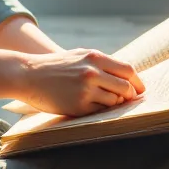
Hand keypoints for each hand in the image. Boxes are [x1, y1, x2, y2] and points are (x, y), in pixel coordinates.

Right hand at [16, 48, 145, 117]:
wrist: (28, 74)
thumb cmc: (56, 66)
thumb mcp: (79, 56)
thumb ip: (101, 64)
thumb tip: (126, 76)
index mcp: (95, 57)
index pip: (128, 71)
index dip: (137, 83)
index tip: (140, 90)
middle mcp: (92, 72)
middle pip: (125, 88)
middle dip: (130, 96)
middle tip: (127, 100)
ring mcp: (86, 89)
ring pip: (114, 102)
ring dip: (114, 104)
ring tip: (105, 102)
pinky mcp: (78, 106)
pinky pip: (99, 111)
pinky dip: (100, 111)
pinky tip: (91, 106)